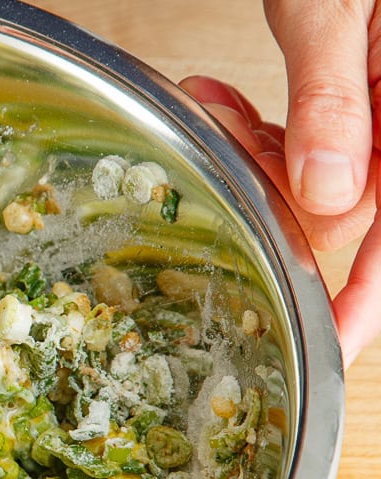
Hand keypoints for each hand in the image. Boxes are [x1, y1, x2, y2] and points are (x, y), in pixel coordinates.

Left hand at [183, 1, 380, 365]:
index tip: (334, 343)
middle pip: (351, 202)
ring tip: (215, 101)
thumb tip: (331, 195)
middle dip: (274, 187)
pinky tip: (221, 95)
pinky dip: (263, 124)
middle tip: (224, 135)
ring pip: (322, 171)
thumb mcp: (337, 6)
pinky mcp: (359, 89)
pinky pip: (315, 133)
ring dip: (256, 150)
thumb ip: (336, 97)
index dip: (369, 295)